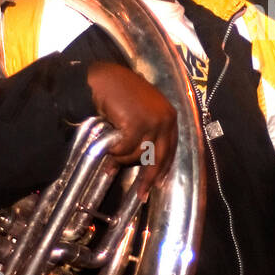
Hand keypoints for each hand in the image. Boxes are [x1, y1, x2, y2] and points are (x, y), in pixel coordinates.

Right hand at [85, 61, 177, 194]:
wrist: (104, 79)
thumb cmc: (119, 95)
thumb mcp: (140, 112)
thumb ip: (147, 132)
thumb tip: (144, 160)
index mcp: (169, 116)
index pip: (171, 148)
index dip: (164, 168)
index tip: (158, 184)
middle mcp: (166, 118)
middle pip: (161, 157)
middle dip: (150, 178)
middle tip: (142, 195)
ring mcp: (153, 121)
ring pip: (139, 154)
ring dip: (123, 159)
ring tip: (111, 157)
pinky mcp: (137, 124)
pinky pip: (126, 149)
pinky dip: (116, 152)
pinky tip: (108, 146)